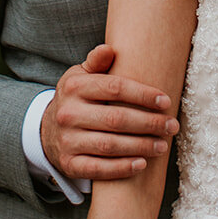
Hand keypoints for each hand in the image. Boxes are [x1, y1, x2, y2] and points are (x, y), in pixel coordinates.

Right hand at [39, 44, 178, 180]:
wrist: (46, 130)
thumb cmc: (75, 99)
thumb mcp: (80, 76)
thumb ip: (96, 62)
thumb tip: (109, 49)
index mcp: (74, 87)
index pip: (114, 88)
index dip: (142, 94)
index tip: (165, 101)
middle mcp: (69, 113)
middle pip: (116, 119)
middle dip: (149, 123)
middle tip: (171, 126)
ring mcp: (67, 141)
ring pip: (110, 145)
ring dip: (140, 146)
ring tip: (163, 145)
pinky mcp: (69, 165)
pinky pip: (98, 169)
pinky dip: (121, 168)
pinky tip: (142, 164)